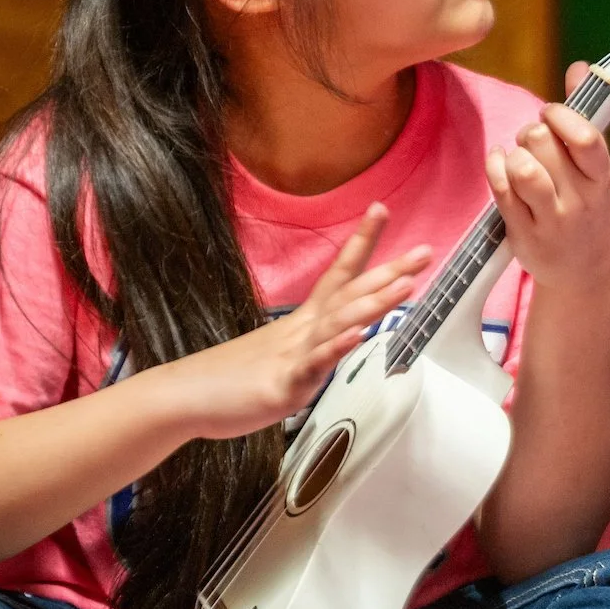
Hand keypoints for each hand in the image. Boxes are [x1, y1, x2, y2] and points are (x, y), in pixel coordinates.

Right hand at [155, 204, 431, 441]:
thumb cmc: (231, 379)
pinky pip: (313, 365)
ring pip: (338, 322)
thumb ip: (313, 346)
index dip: (361, 242)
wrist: (184, 399)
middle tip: (425, 252)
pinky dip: (335, 349)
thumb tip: (334, 339)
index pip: (338, 273)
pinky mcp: (282, 384)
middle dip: (389, 271)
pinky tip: (357, 335)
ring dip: (373, 302)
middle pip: (350, 293)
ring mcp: (292, 355)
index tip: (380, 209)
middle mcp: (302, 330)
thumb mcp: (282, 356)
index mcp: (304, 322)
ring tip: (404, 285)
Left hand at [486, 62, 609, 295]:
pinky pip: (500, 190)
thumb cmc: (588, 208)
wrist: (583, 272)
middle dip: (531, 132)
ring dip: (513, 153)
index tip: (551, 114)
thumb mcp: (597, 167)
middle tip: (534, 142)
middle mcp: (579, 201)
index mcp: (602, 179)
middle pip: (543, 143)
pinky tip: (500, 164)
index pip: (586, 138)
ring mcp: (551, 221)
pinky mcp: (523, 234)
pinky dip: (495, 167)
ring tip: (519, 158)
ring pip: (521, 167)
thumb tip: (579, 67)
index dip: (561, 116)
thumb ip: (585, 116)